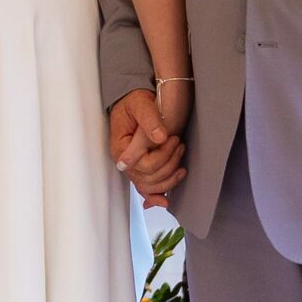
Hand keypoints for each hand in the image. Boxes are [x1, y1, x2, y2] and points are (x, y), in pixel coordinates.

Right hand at [109, 88, 185, 208]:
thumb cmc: (135, 101)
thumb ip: (149, 119)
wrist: (134, 100)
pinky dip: (155, 197)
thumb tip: (160, 138)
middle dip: (169, 164)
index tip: (173, 138)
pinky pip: (146, 189)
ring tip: (181, 162)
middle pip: (148, 178)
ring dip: (169, 179)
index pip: (143, 164)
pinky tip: (166, 201)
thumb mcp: (140, 103)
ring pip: (150, 186)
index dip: (162, 156)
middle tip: (180, 144)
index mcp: (120, 147)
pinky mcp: (141, 168)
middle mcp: (125, 162)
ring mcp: (133, 167)